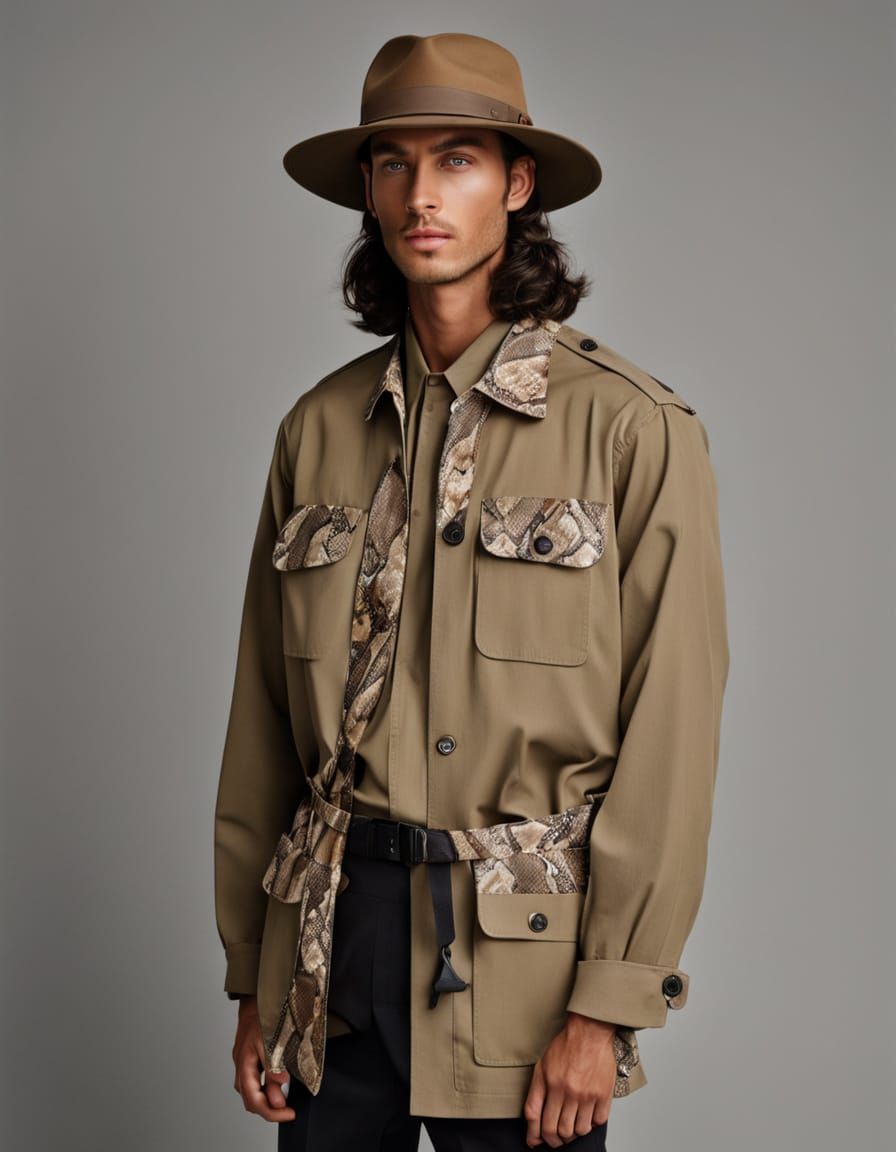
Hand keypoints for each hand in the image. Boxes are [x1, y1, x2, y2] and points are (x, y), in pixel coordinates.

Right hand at [232, 995, 295, 1122]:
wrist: (256, 997)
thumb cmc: (264, 1014)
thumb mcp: (271, 1040)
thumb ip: (274, 1066)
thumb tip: (281, 1089)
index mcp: (245, 1062)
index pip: (253, 1099)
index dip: (271, 1111)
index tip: (288, 1113)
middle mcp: (241, 1066)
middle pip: (250, 1100)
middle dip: (269, 1110)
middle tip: (288, 1111)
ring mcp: (243, 1063)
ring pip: (251, 1092)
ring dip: (267, 1100)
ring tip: (285, 1101)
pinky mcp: (248, 1059)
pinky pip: (254, 1081)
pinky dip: (265, 1088)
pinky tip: (276, 1086)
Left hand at [523, 1012, 615, 1147]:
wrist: (589, 1031)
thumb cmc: (565, 1047)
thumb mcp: (541, 1067)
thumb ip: (535, 1096)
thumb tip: (532, 1125)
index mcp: (551, 1084)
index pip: (541, 1123)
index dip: (538, 1137)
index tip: (537, 1141)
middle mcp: (569, 1090)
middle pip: (559, 1130)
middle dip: (555, 1139)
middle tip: (556, 1138)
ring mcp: (588, 1093)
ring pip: (579, 1131)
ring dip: (574, 1133)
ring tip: (571, 1125)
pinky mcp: (604, 1094)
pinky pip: (598, 1122)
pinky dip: (592, 1123)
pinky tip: (587, 1115)